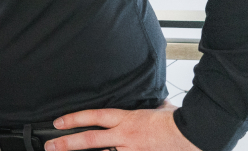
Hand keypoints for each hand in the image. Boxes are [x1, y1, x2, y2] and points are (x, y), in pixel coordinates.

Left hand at [47, 101, 198, 150]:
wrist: (196, 133)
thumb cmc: (179, 120)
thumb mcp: (158, 107)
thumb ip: (149, 106)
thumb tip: (151, 100)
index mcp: (127, 119)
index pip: (93, 117)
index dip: (73, 119)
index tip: (58, 122)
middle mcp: (125, 136)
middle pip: (89, 140)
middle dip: (67, 143)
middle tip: (50, 146)